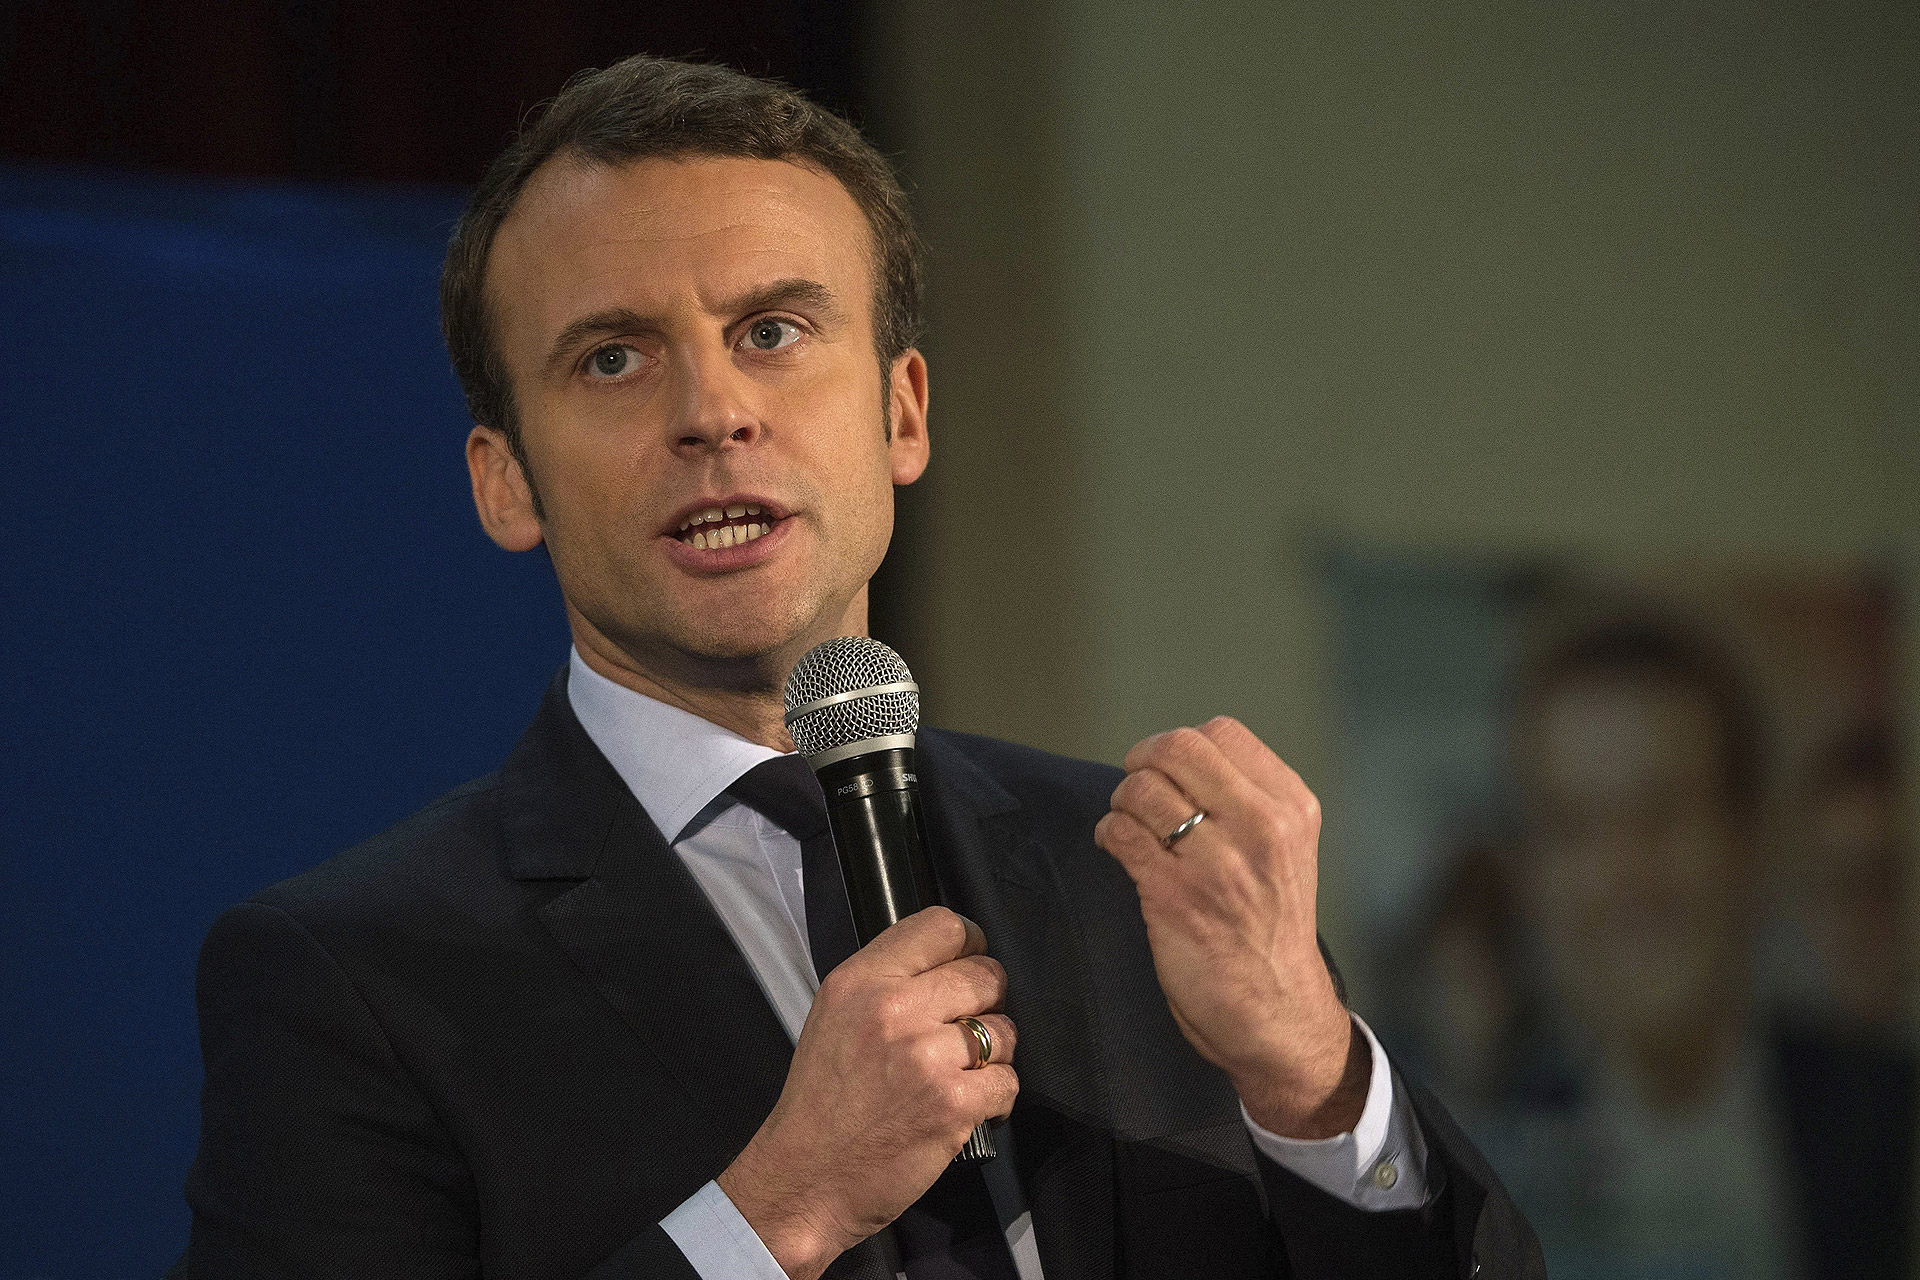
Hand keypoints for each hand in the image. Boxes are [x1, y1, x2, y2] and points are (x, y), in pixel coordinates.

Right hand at [718, 906, 1017, 1279]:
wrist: (805, 1180)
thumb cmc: (822, 1103)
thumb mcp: (835, 1017)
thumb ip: (885, 982)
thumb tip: (948, 964)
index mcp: (861, 980)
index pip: (942, 926)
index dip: (971, 943)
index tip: (971, 964)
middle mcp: (893, 1009)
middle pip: (984, 975)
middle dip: (987, 1002)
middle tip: (967, 1031)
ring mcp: (925, 1056)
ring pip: (1003, 1029)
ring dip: (994, 1053)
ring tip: (963, 1074)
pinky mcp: (953, 1103)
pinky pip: (1007, 1080)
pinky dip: (996, 1097)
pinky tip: (967, 1106)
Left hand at [1095, 717, 1365, 1138]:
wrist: (1278, 1015)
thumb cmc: (1270, 929)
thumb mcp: (1286, 851)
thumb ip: (1246, 800)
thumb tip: (1172, 759)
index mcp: (1291, 808)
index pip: (1220, 732)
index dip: (1180, 747)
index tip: (1170, 776)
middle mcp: (1262, 827)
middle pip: (1176, 748)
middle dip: (1143, 764)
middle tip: (1138, 794)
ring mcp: (1218, 863)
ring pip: (1139, 789)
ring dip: (1122, 805)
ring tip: (1133, 830)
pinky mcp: (1175, 897)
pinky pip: (1120, 833)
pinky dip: (1109, 836)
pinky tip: (1122, 853)